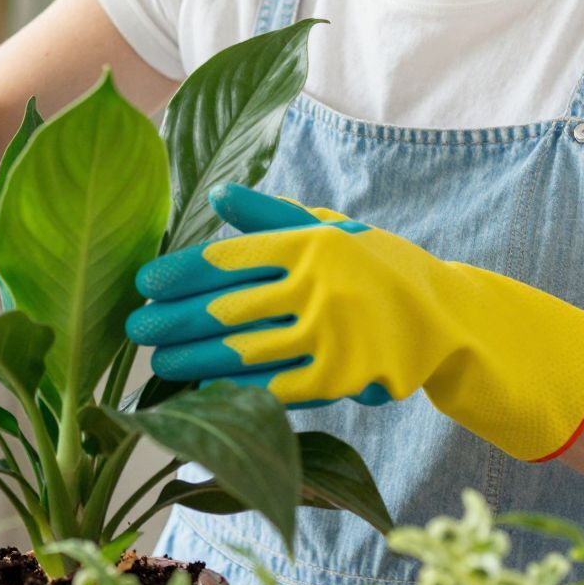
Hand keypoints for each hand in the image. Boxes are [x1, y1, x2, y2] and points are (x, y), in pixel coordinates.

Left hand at [126, 182, 583, 461]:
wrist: (447, 318)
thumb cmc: (376, 264)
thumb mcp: (330, 227)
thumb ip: (271, 214)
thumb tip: (216, 194)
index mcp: (312, 243)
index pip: (230, 258)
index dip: (180, 273)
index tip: (144, 283)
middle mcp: (319, 287)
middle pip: (227, 308)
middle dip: (174, 320)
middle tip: (136, 328)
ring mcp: (331, 336)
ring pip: (243, 353)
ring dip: (193, 360)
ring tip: (160, 362)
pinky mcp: (341, 378)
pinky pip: (273, 387)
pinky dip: (233, 390)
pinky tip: (202, 390)